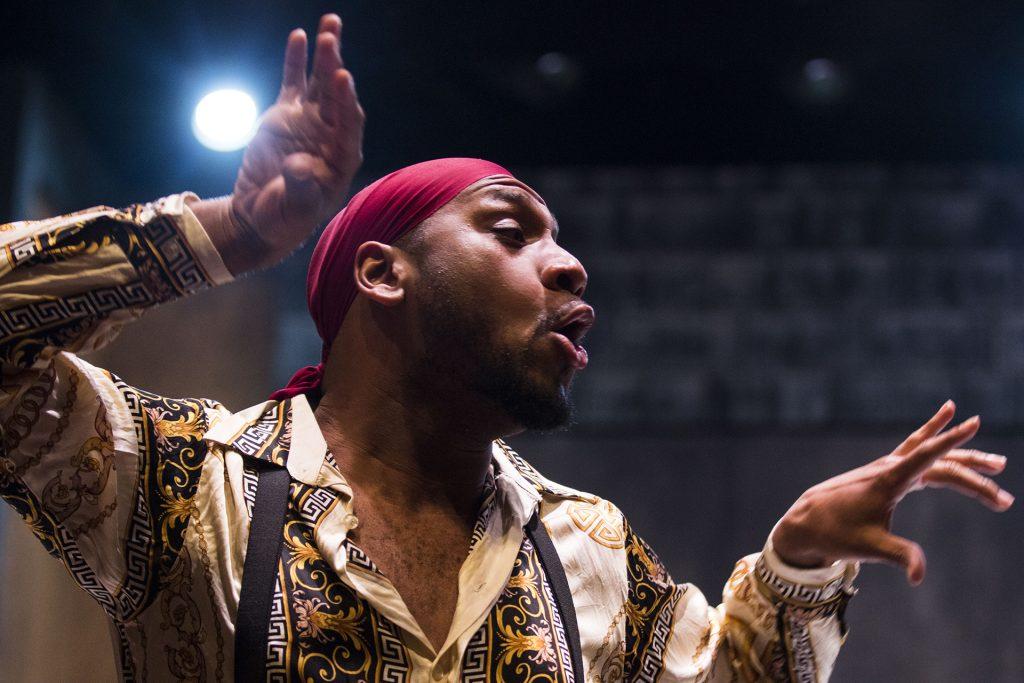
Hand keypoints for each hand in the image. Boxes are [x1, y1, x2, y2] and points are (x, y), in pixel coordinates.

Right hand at [195, 13, 363, 273]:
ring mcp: (311, 122)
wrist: (261, 215)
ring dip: (325, 55)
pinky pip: (294, 83)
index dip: (346, 101)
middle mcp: (331, 135)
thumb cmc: (285, 217)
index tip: (342, 78)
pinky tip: (299, 36)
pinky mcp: (288, 115)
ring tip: (329, 25)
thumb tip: (299, 165)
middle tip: (331, 40)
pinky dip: (296, 61)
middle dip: (336, 67)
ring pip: (321, 83)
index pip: (349, 124)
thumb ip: (302, 187)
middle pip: (337, 96)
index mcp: (342, 158)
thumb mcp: (294, 208)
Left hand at [771, 401, 1013, 584]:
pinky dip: (935, 440)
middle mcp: (889, 467)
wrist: (808, 521)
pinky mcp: (885, 472)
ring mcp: (887, 467)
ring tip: (998, 463)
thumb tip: (918, 577)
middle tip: (1004, 500)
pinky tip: (949, 427)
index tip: (972, 423)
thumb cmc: (837, 534)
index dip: (950, 439)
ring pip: (933, 456)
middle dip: (975, 477)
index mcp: (888, 480)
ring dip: (965, 459)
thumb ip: (899, 556)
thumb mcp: (870, 548)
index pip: (926, 455)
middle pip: (940, 463)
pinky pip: (917, 450)